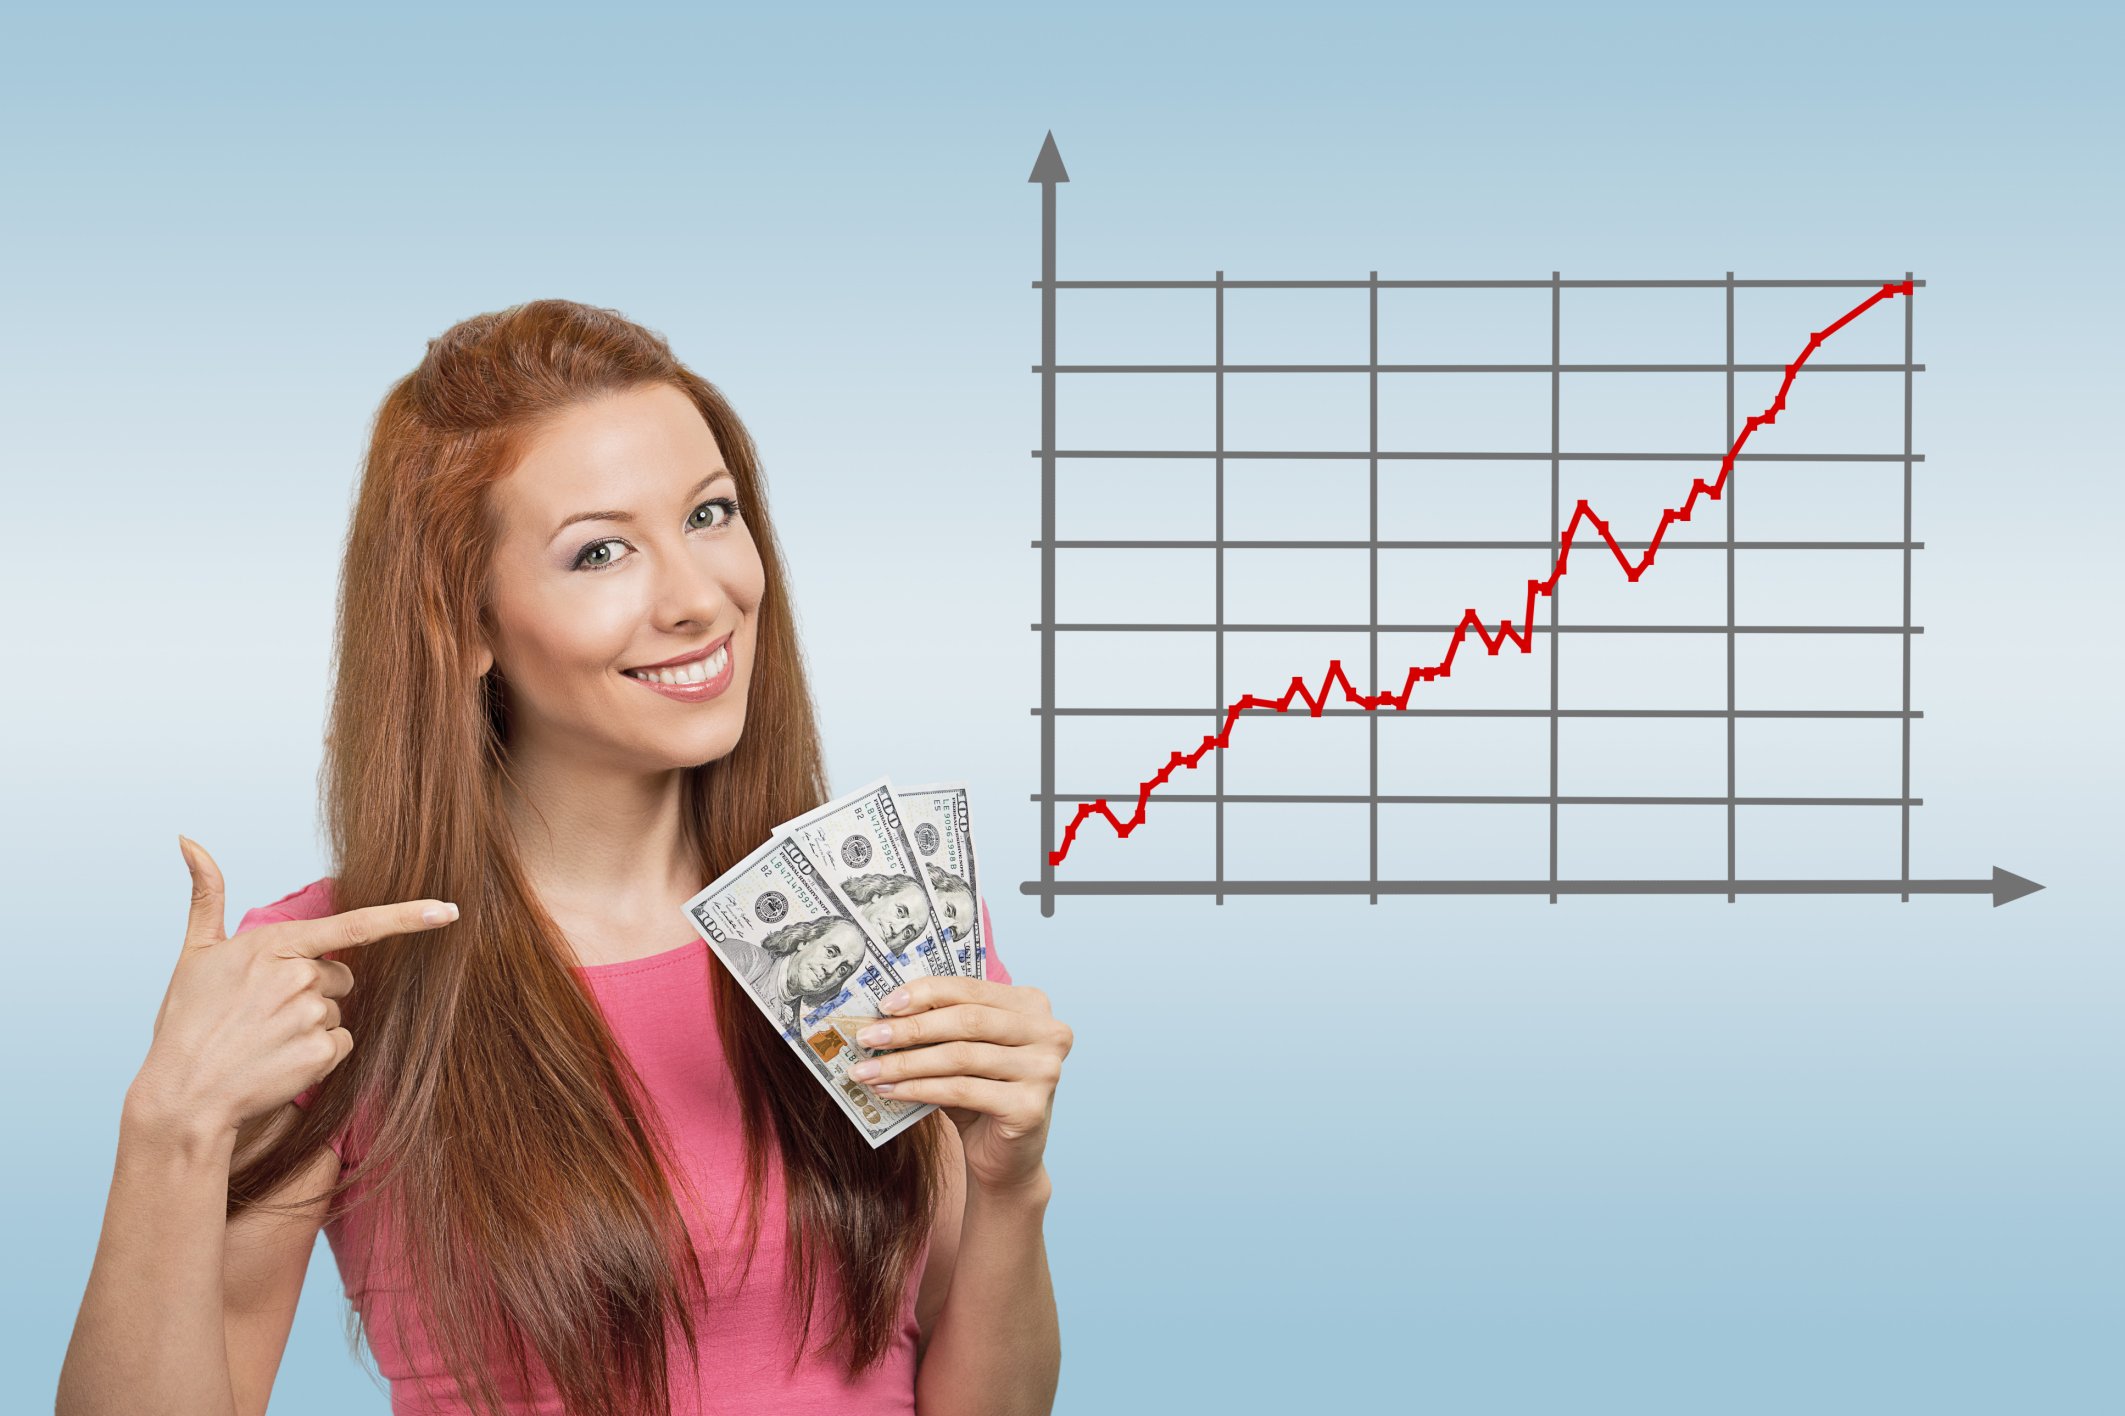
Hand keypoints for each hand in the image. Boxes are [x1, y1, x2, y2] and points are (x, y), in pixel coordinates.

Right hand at [130, 835, 458, 1137]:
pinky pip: (341, 1045)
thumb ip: (206, 895)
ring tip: (265, 1039)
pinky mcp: (320, 1053)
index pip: (354, 925)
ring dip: (312, 1025)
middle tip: (263, 1013)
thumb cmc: (186, 1023)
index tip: (449, 911)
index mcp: (274, 944)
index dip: (407, 917)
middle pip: (340, 976)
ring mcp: (312, 1015)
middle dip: (313, 991)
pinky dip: (318, 1056)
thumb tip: (188, 839)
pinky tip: (280, 1060)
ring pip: (338, 1012)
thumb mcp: (194, 954)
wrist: (182, 1095)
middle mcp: (299, 976)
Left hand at [847, 977, 1071, 1194]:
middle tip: (868, 1036)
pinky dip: (918, 1089)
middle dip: (910, 1028)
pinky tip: (889, 1091)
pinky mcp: (1030, 1106)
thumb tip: (883, 1013)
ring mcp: (1044, 1069)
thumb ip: (939, 1027)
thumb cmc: (981, 1095)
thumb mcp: (963, 1052)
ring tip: (867, 1070)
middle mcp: (1048, 1032)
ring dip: (905, 1063)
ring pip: (960, 1057)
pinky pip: (961, 1091)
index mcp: (1033, 1005)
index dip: (924, 993)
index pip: (971, 988)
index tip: (883, 1004)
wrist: (1006, 1158)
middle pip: (966, 1021)